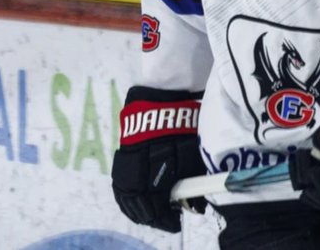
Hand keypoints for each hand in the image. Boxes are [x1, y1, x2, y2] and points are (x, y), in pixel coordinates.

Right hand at [111, 86, 207, 232]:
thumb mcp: (192, 154)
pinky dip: (128, 196)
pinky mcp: (122, 157)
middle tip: (166, 219)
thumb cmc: (182, 125)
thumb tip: (199, 203)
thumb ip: (192, 180)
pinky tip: (137, 198)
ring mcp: (126, 165)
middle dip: (151, 216)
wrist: (161, 98)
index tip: (176, 222)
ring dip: (137, 209)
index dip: (166, 220)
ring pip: (126, 198)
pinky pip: (121, 185)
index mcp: (154, 175)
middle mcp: (136, 174)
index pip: (156, 209)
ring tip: (151, 213)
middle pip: (138, 207)